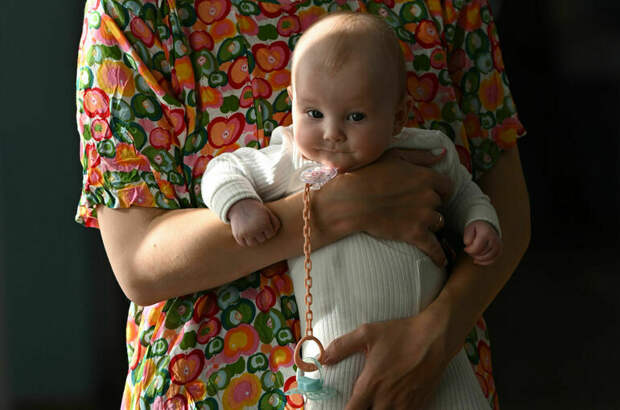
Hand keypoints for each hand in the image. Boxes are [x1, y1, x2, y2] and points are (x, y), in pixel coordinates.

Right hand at [227, 199, 280, 246]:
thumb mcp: (268, 213)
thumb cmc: (256, 209)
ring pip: (253, 244)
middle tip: (256, 226)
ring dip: (253, 239)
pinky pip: (243, 244)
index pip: (270, 235)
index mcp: (264, 223)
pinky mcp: (238, 235)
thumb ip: (275, 222)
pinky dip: (244, 241)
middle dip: (261, 234)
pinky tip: (245, 233)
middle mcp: (255, 229)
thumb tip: (275, 233)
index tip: (264, 224)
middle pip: (262, 240)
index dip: (267, 230)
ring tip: (252, 231)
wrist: (240, 204)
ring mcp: (246, 233)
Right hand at [316, 148, 452, 266]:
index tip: (433, 193)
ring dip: (430, 224)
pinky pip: (433, 247)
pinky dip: (438, 255)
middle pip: (439, 204)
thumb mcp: (393, 156)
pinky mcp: (414, 234)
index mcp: (426, 176)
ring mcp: (423, 216)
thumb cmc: (368, 175)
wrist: (351, 201)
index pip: (446, 185)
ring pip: (437, 222)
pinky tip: (440, 261)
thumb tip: (441, 154)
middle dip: (430, 206)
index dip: (440, 190)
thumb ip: (419, 156)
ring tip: (418, 225)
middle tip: (416, 208)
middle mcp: (429, 196)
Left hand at [322, 310, 450, 409]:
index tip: (343, 408)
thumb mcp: (367, 333)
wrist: (435, 337)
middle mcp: (387, 400)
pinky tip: (390, 405)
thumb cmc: (401, 334)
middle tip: (360, 403)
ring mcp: (404, 405)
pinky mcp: (419, 406)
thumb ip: (342, 346)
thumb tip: (323, 357)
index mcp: (371, 385)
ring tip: (375, 404)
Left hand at [463, 220, 501, 264]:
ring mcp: (498, 245)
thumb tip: (467, 243)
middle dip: (473, 254)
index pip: (476, 248)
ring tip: (474, 253)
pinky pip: (492, 261)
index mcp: (486, 233)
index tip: (466, 248)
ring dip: (478, 258)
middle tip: (470, 249)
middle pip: (481, 254)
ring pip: (487, 258)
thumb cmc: (477, 228)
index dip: (469, 250)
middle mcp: (494, 239)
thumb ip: (467, 235)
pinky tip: (478, 260)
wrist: (486, 227)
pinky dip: (484, 262)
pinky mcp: (500, 251)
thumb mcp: (469, 228)